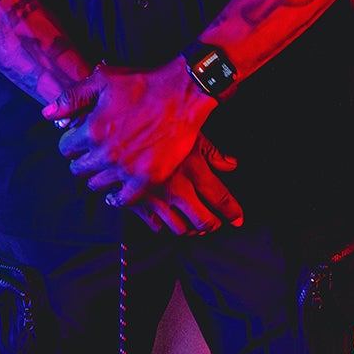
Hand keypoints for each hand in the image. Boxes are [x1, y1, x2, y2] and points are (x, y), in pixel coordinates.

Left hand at [45, 63, 211, 203]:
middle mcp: (107, 153)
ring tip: (106, 167)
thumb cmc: (143, 84)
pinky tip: (115, 191)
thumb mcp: (103, 80)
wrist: (183, 94)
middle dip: (81, 160)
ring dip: (97, 176)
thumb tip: (46, 114)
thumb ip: (72, 98)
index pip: (65, 149)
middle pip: (78, 170)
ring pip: (96, 185)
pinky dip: (116, 197)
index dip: (71, 142)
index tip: (79, 139)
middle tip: (92, 153)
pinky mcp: (148, 178)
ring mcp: (127, 168)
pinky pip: (122, 200)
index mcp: (93, 130)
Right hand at [126, 139, 246, 234]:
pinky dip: (164, 225)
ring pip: (180, 228)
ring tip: (193, 222)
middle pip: (203, 221)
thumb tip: (231, 165)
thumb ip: (211, 152)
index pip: (221, 198)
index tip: (237, 218)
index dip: (232, 212)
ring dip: (190, 228)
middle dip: (212, 224)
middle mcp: (176, 188)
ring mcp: (155, 198)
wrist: (116, 129)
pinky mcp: (136, 203)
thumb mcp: (190, 131)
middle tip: (216, 222)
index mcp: (193, 169)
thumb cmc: (156, 125)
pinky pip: (155, 225)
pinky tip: (167, 217)